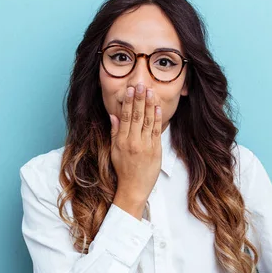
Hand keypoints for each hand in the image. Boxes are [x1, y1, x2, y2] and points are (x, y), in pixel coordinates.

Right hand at [109, 83, 161, 218]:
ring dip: (149, 105)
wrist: (133, 188)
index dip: (129, 102)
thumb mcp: (114, 151)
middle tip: (141, 84)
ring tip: (150, 91)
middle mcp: (133, 142)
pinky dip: (157, 118)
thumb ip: (115, 132)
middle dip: (139, 99)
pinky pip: (156, 131)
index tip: (130, 90)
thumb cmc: (123, 170)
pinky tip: (157, 107)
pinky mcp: (155, 151)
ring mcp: (145, 146)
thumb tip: (114, 116)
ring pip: (147, 121)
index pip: (126, 117)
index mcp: (121, 141)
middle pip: (137, 116)